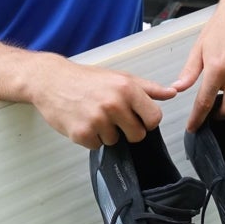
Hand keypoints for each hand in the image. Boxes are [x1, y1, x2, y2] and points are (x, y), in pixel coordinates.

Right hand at [27, 53, 177, 148]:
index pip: (154, 119)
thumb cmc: (87, 79)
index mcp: (127, 88)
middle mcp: (114, 104)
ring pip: (115, 141)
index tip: (136, 117)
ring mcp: (97, 120)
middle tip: (112, 116)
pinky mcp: (81, 133)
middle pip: (137, 135)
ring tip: (93, 115)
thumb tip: (173, 92)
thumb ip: (148, 88)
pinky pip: (97, 146)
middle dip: (127, 130)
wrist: (51, 80)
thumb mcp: (120, 77)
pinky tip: (83, 121)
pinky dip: (90, 138)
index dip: (146, 121)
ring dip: (106, 133)